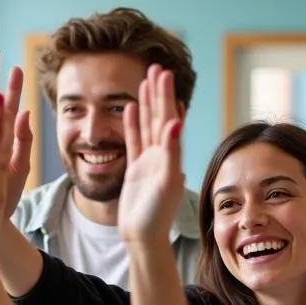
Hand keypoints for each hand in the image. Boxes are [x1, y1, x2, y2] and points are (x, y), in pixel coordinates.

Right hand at [118, 65, 185, 243]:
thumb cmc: (156, 215)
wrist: (143, 237)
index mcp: (171, 155)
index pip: (169, 118)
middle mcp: (162, 155)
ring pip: (147, 125)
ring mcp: (149, 161)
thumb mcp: (166, 182)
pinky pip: (134, 141)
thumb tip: (177, 122)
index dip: (167, 97)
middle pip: (159, 116)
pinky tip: (129, 109)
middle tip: (156, 68)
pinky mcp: (136, 169)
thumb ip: (172, 152)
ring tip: (145, 82)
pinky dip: (132, 124)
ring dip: (146, 104)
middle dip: (158, 92)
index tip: (166, 74)